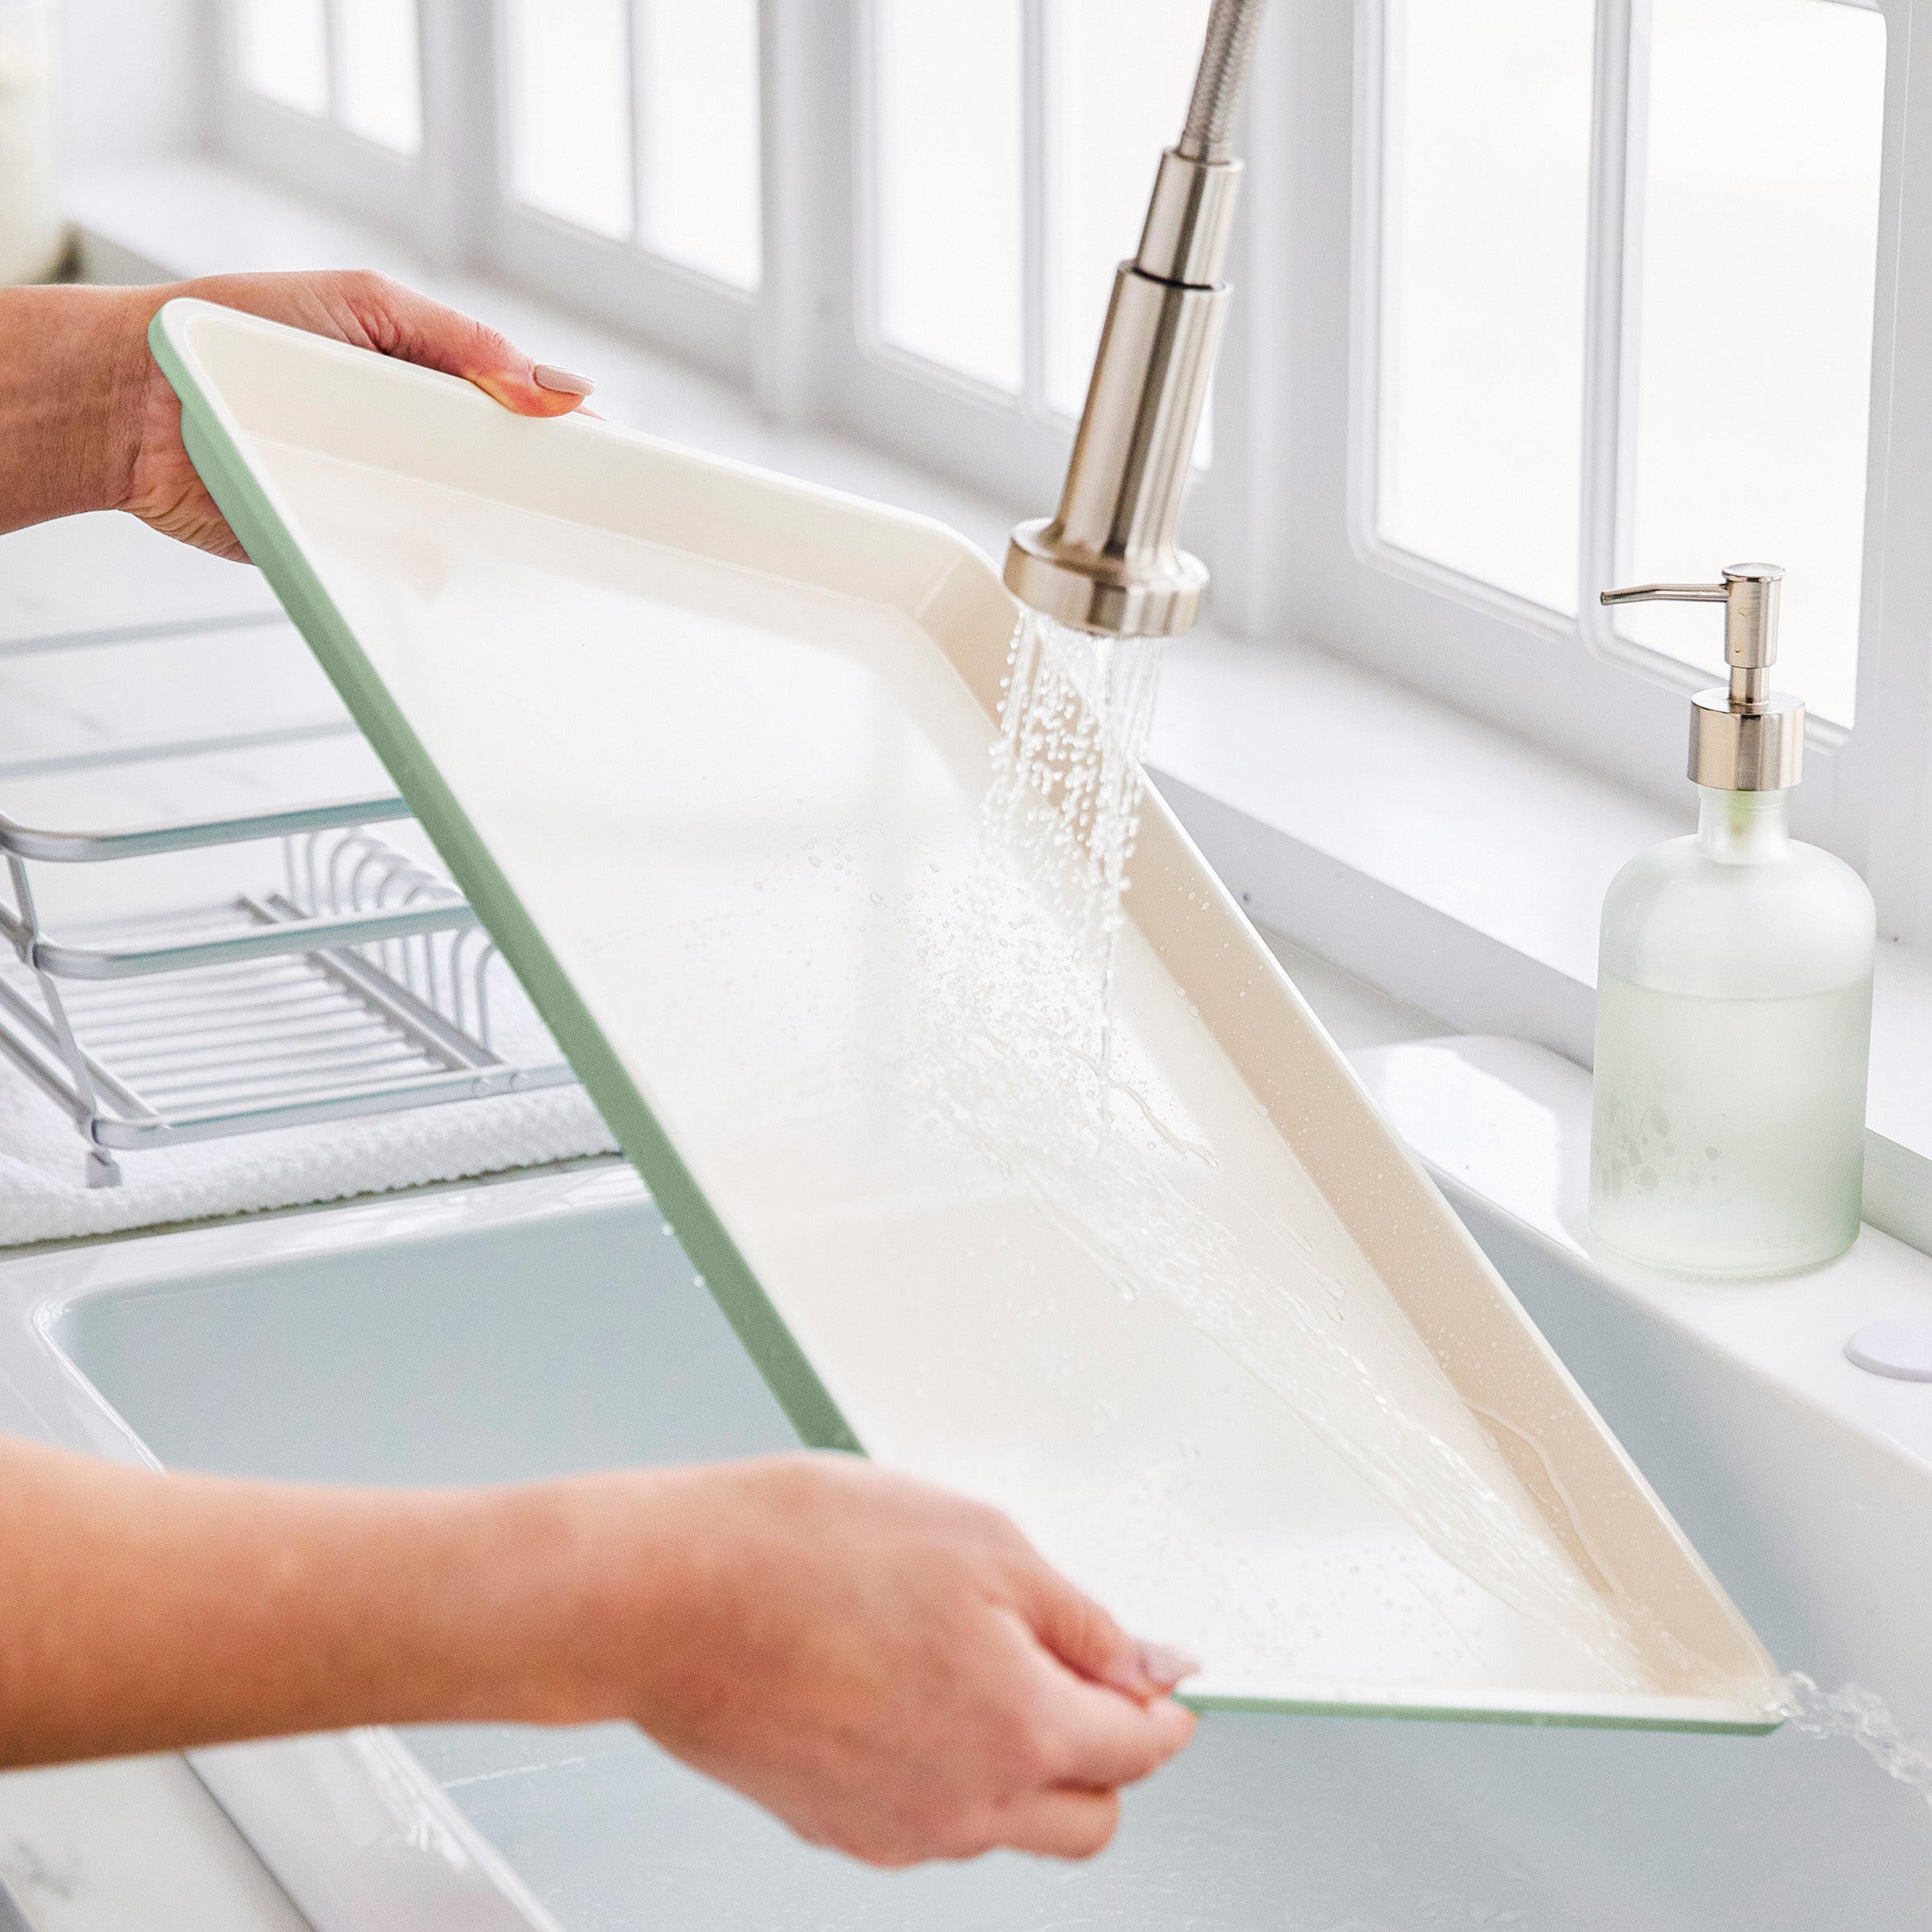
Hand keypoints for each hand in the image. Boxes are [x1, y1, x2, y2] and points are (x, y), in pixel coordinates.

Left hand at [114, 270, 593, 559]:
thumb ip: (459, 341)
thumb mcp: (362, 307)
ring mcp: (379, 497)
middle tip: (586, 512)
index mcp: (419, 382)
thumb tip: (554, 386)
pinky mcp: (344, 545)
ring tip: (536, 547)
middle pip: (497, 477)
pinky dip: (435, 578)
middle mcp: (406, 443)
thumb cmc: (231, 333)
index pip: (511, 410)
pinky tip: (462, 576)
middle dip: (540, 495)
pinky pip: (404, 572)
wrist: (137, 405)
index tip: (610, 456)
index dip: (561, 433)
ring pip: (460, 530)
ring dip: (493, 538)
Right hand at [556, 1454, 1198, 1865]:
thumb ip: (1081, 1616)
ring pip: (1007, 1825)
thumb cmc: (801, 1551)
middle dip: (1107, 1754)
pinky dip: (947, 1771)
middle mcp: (966, 1807)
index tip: (1162, 1681)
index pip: (1140, 1750)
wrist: (662, 1596)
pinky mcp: (831, 1826)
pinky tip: (908, 1688)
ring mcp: (893, 1830)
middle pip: (1089, 1817)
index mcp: (1020, 1731)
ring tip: (972, 1659)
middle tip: (1082, 1673)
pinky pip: (928, 1820)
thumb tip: (1150, 1662)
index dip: (1164, 1705)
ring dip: (1023, 1763)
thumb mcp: (982, 1540)